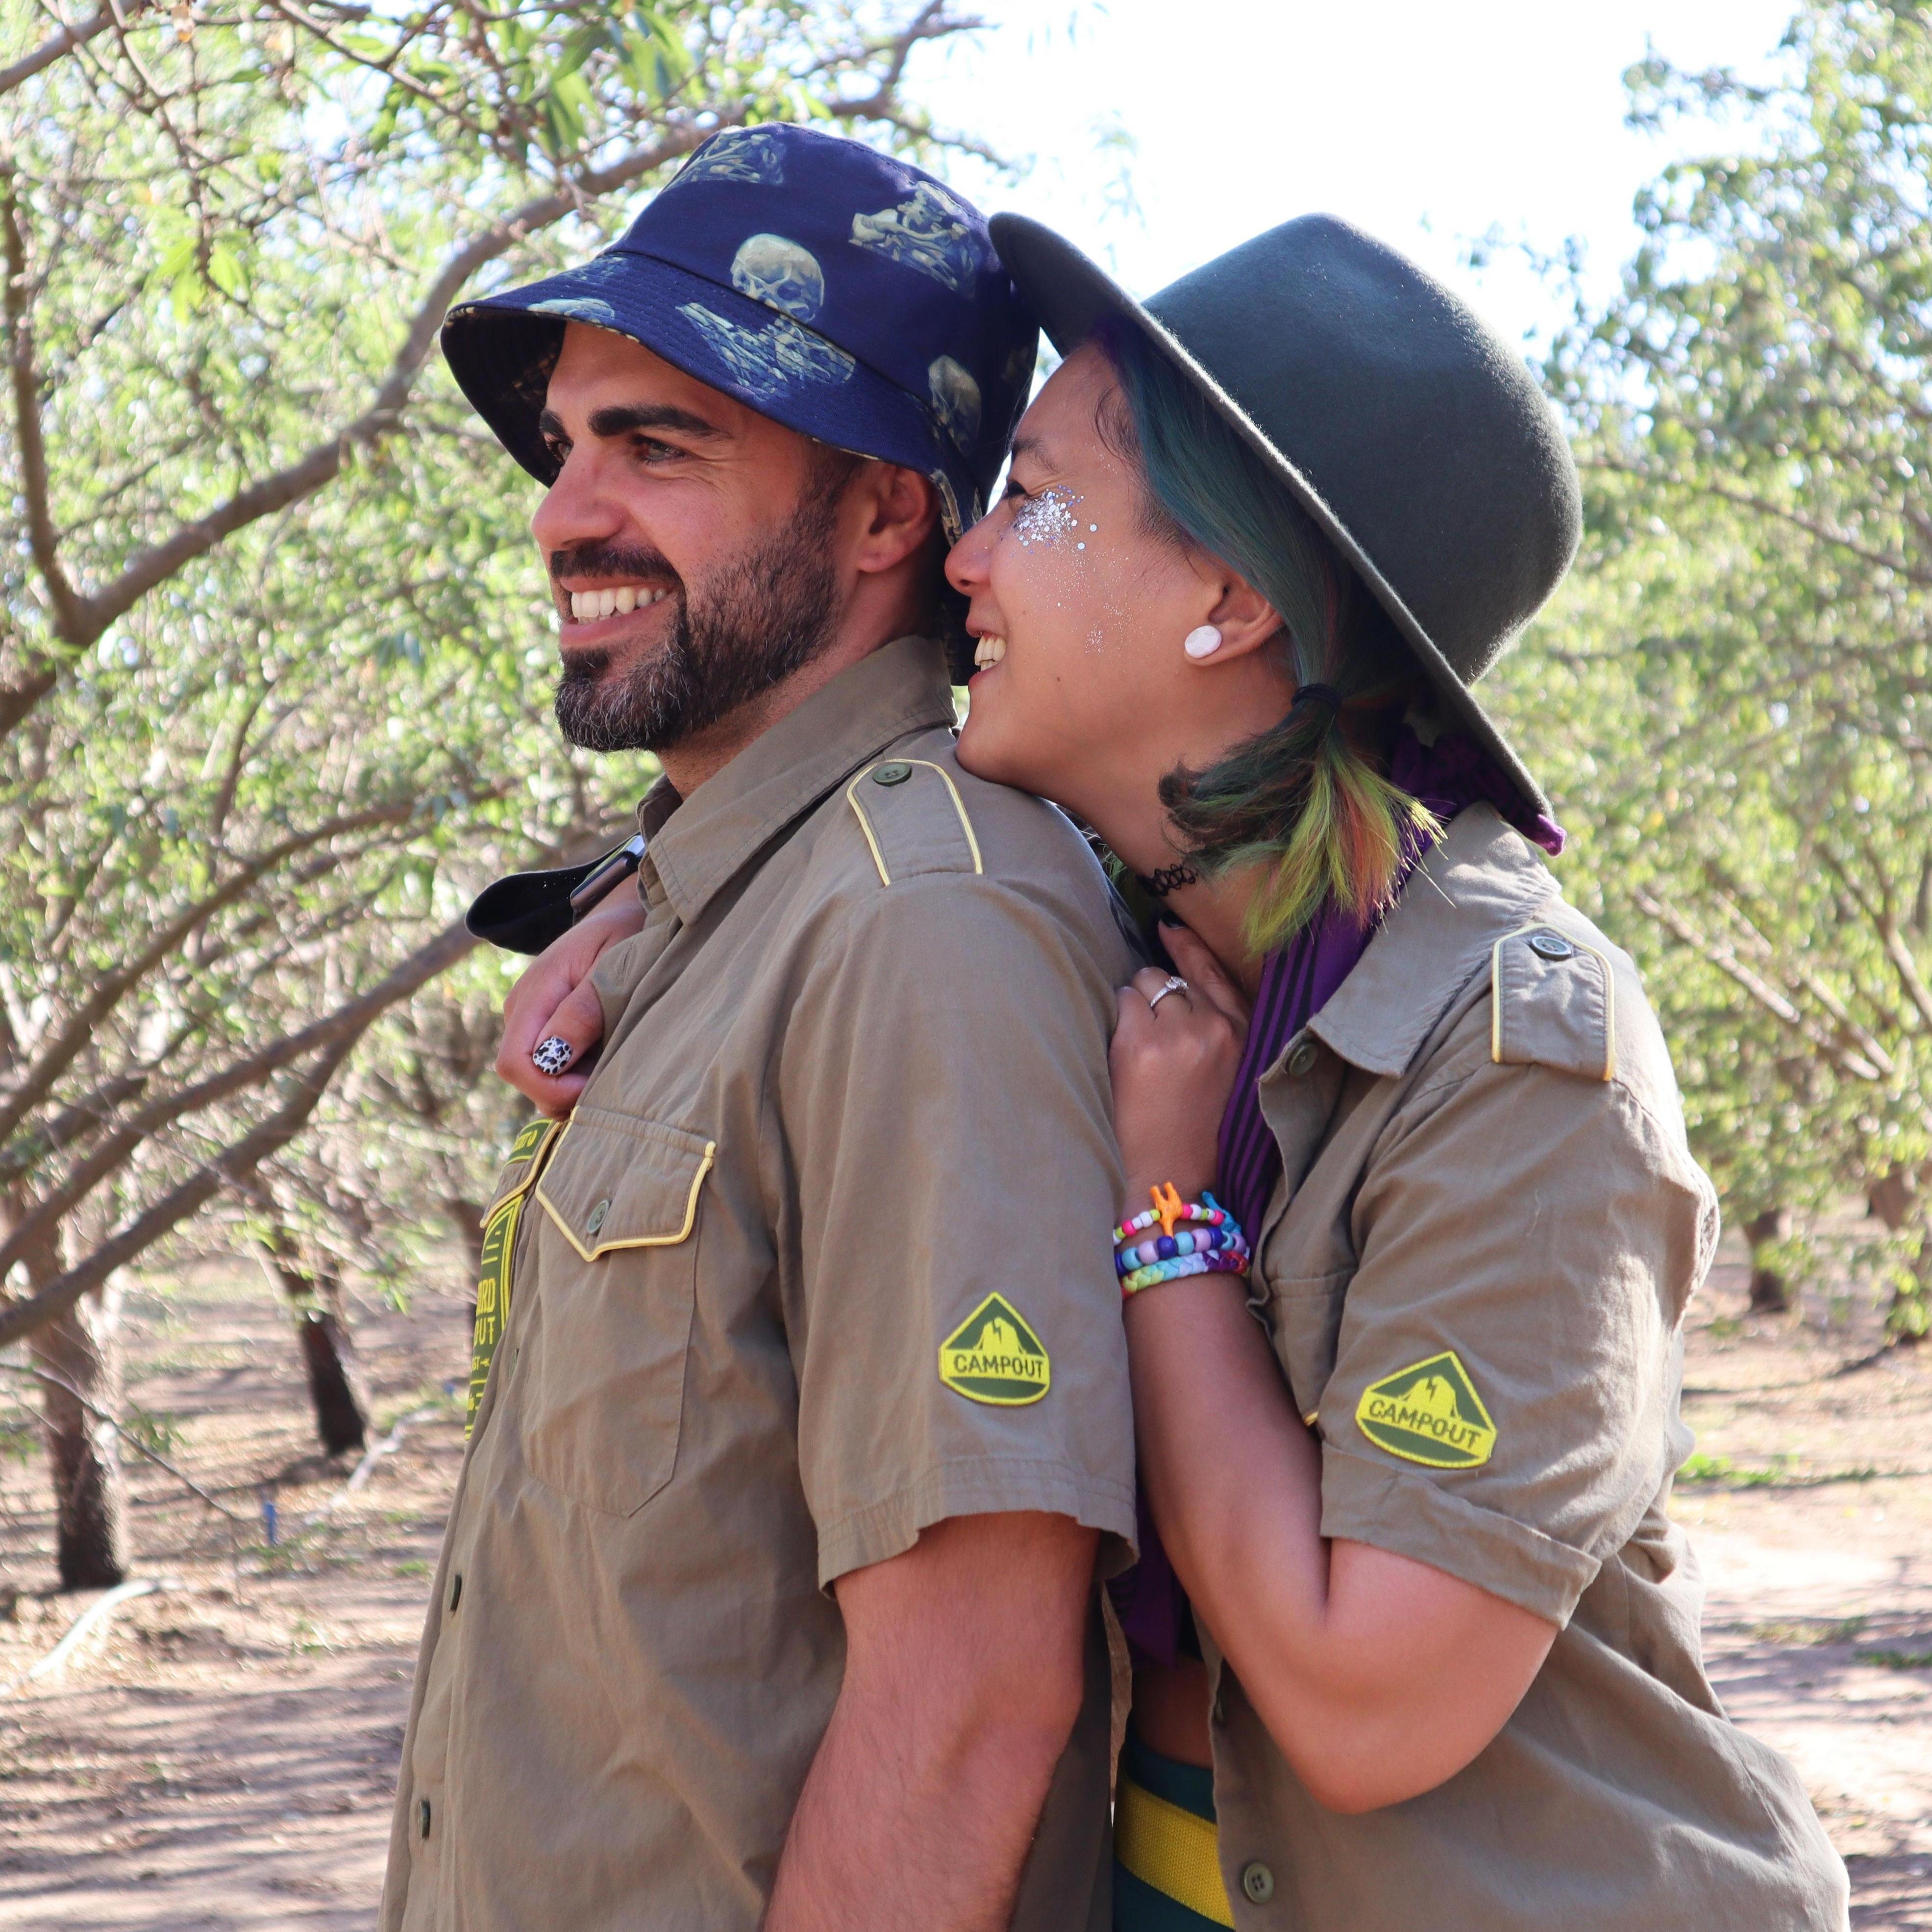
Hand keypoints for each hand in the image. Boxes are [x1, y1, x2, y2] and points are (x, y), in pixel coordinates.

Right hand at [495, 888, 645, 1115]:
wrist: (624, 912)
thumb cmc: (625, 934)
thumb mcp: (613, 965)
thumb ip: (584, 1010)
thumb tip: (553, 1057)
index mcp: (534, 995)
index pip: (515, 1064)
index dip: (550, 1088)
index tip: (594, 1086)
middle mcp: (523, 1012)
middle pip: (525, 1079)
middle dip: (565, 1093)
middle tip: (613, 1076)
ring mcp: (533, 1021)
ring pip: (540, 1079)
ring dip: (575, 1085)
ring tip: (615, 1058)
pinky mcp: (547, 1027)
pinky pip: (555, 1067)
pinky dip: (580, 1075)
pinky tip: (609, 1056)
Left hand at [1109, 923, 1249, 1210]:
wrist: (1173, 1180)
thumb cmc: (1197, 1134)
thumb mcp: (1228, 1076)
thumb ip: (1215, 1032)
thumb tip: (1178, 989)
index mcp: (1243, 1035)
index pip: (1214, 972)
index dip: (1189, 948)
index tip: (1168, 930)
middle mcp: (1215, 1027)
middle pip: (1173, 977)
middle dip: (1154, 994)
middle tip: (1144, 1028)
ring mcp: (1178, 1033)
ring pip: (1144, 984)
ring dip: (1132, 1006)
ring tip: (1133, 1048)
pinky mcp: (1140, 1044)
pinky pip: (1120, 1002)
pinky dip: (1114, 1020)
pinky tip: (1118, 1050)